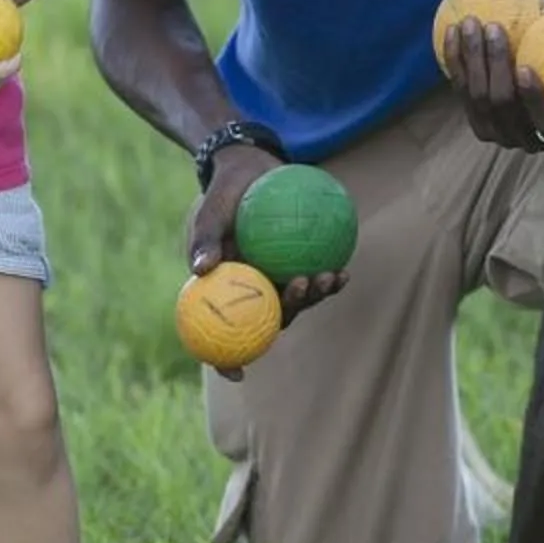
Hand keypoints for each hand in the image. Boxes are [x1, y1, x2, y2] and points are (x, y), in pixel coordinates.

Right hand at [185, 142, 346, 375]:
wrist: (250, 170)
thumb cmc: (224, 193)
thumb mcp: (209, 211)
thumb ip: (205, 239)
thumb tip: (201, 268)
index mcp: (224, 291)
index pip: (219, 334)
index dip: (226, 359)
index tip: (239, 372)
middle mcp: (251, 293)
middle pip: (268, 318)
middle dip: (290, 310)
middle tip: (300, 286)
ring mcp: (275, 280)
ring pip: (294, 300)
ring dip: (313, 295)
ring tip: (327, 277)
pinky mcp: (297, 265)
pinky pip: (313, 276)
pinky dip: (327, 278)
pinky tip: (342, 271)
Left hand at [438, 15, 543, 151]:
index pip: (541, 123)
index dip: (531, 99)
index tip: (527, 66)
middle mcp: (517, 139)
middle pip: (500, 106)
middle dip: (493, 67)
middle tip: (495, 27)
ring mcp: (491, 129)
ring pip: (475, 96)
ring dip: (470, 58)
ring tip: (472, 21)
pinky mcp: (471, 112)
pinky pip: (460, 86)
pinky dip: (454, 59)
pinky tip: (452, 29)